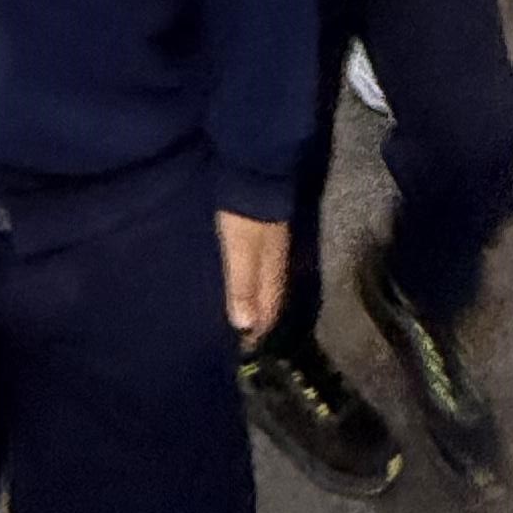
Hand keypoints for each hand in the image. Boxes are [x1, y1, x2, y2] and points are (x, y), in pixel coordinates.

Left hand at [217, 211, 287, 345]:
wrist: (257, 163)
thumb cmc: (246, 209)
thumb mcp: (241, 247)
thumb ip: (243, 284)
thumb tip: (244, 326)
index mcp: (274, 268)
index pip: (270, 310)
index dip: (259, 331)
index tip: (244, 349)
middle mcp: (277, 259)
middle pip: (269, 297)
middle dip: (256, 317)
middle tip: (237, 334)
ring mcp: (271, 242)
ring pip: (264, 280)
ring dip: (252, 297)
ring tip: (234, 311)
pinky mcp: (262, 228)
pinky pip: (257, 263)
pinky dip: (249, 277)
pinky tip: (236, 276)